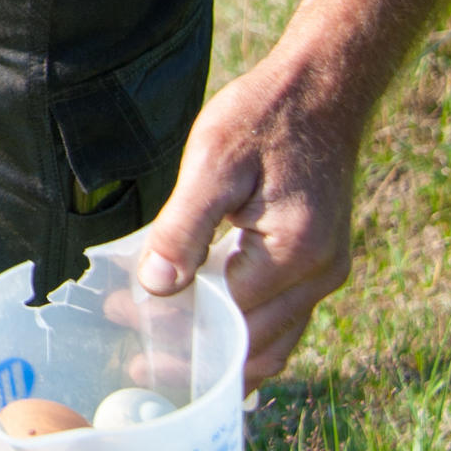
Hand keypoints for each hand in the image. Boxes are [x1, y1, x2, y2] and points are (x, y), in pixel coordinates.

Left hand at [136, 47, 362, 386]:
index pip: (227, 320)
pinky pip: (284, 320)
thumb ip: (184, 227)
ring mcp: (327, 273)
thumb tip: (156, 286)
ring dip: (224, 356)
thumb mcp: (212, 160)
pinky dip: (247, 337)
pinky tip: (209, 337)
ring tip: (163, 356)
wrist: (321, 92)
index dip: (174, 327)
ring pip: (275, 342)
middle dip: (195, 356)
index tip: (124, 321)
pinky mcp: (321, 264)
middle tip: (135, 359)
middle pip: (254, 346)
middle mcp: (321, 275)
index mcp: (293, 254)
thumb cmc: (264, 117)